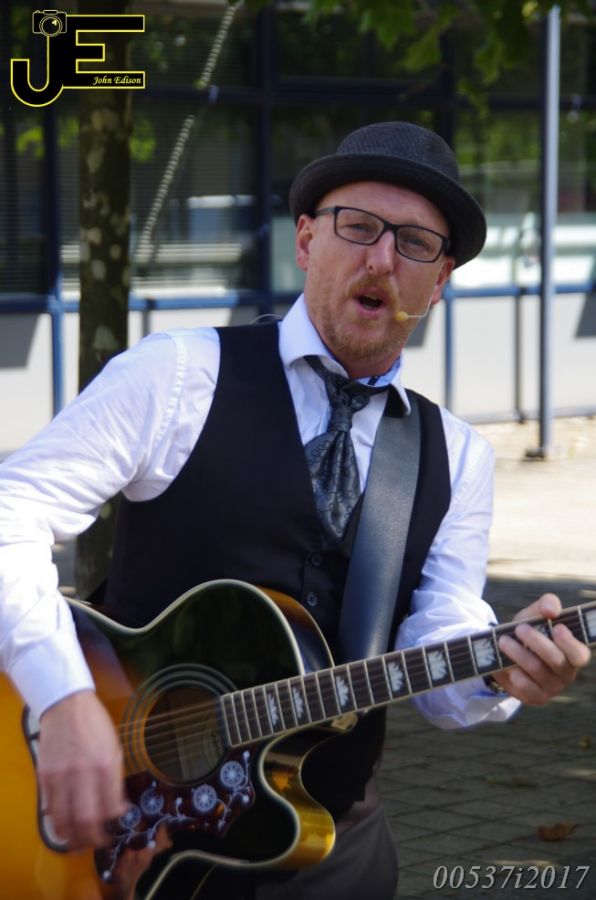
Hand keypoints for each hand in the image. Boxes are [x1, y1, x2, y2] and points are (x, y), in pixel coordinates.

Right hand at [39, 690, 126, 848]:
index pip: (110, 807)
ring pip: (64, 820)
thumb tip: (117, 808)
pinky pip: (50, 808)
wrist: (66, 705)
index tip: (114, 827)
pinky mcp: (44, 776)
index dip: (113, 823)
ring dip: (72, 837)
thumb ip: (115, 780)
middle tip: (97, 843)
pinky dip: (58, 822)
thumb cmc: (95, 725)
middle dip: (92, 838)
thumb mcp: (114, 748)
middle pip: (86, 820)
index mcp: (106, 765)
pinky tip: (65, 825)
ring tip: (79, 842)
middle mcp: (83, 773)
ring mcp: (61, 776)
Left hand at [491, 593, 591, 703]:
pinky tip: (504, 664)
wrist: (507, 650)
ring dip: (518, 654)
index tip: (557, 628)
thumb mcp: (536, 614)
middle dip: (537, 642)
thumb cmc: (530, 630)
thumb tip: (551, 610)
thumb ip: (547, 605)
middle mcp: (566, 673)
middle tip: (519, 628)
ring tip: (503, 640)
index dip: (570, 643)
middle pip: (555, 660)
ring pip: (536, 671)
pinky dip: (512, 672)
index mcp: (573, 654)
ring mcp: (551, 688)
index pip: (580, 654)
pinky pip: (523, 687)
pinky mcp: (534, 697)